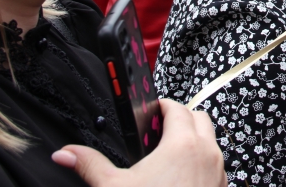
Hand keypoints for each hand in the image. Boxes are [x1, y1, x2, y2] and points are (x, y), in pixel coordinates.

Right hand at [52, 99, 226, 186]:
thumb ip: (90, 164)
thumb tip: (67, 153)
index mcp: (182, 145)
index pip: (176, 108)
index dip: (161, 107)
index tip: (150, 113)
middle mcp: (206, 154)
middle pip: (199, 118)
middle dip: (180, 118)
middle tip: (158, 131)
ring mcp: (217, 172)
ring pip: (210, 141)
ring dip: (193, 139)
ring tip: (168, 155)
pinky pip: (215, 165)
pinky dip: (201, 162)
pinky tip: (180, 178)